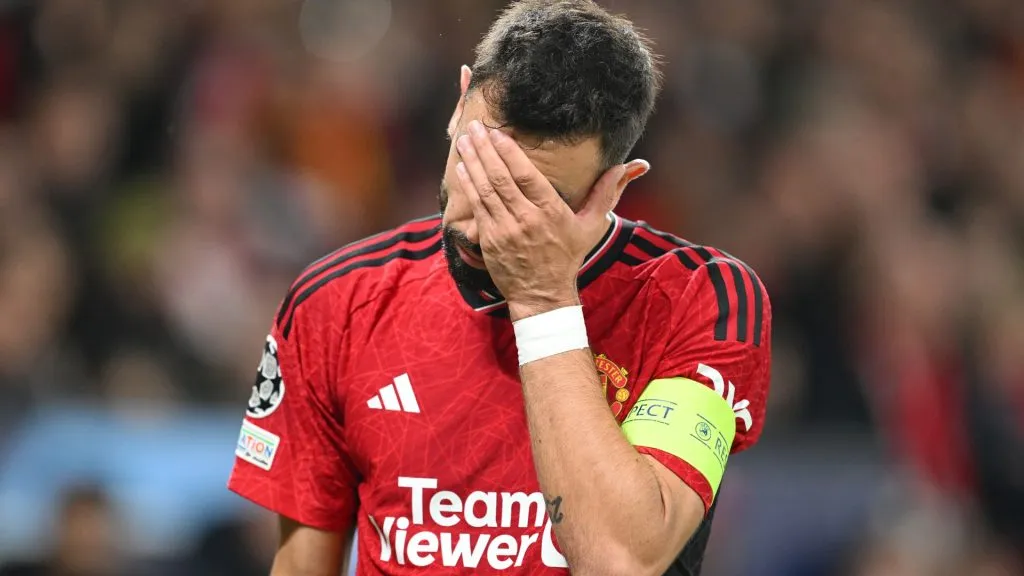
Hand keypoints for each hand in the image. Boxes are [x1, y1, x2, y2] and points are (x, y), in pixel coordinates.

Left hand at [454, 120, 625, 320]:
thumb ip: (606, 194)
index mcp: (551, 212)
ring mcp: (505, 231)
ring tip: (464, 141)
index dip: (509, 152)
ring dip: (473, 163)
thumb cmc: (568, 257)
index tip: (497, 132)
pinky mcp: (490, 241)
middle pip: (501, 178)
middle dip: (485, 149)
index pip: (526, 176)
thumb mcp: (592, 226)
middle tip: (473, 127)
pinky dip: (469, 186)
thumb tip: (626, 167)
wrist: (543, 295)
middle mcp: (526, 220)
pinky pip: (477, 208)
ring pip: (485, 190)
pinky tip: (463, 168)